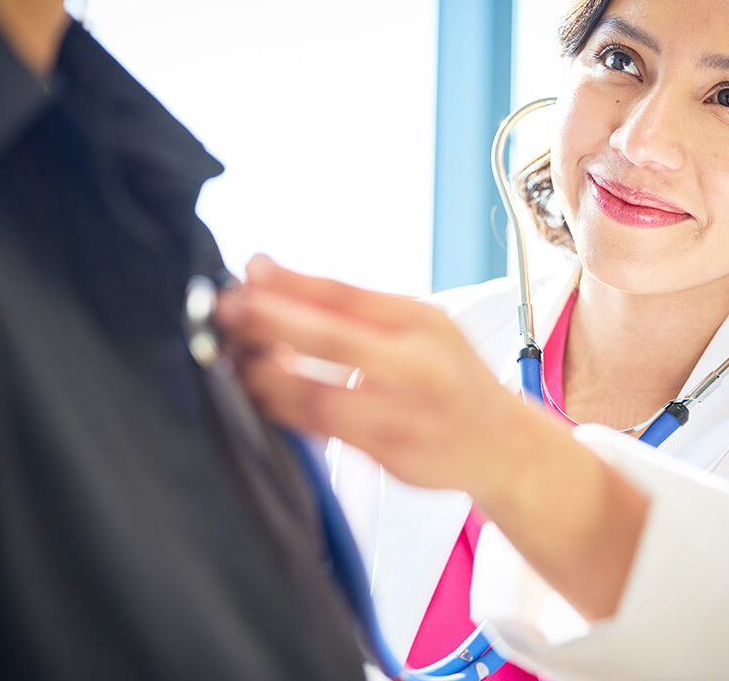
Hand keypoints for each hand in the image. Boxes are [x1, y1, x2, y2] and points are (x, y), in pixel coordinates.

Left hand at [215, 256, 647, 619]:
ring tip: (235, 359)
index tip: (250, 270)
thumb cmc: (449, 376)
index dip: (295, 283)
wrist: (502, 446)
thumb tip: (271, 277)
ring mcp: (406, 418)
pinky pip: (325, 435)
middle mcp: (420, 369)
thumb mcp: (421, 327)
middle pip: (334, 341)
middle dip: (273, 323)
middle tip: (227, 310)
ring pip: (320, 398)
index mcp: (425, 325)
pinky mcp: (392, 459)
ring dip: (268, 378)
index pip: (351, 297)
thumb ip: (356, 309)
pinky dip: (286, 413)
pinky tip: (261, 395)